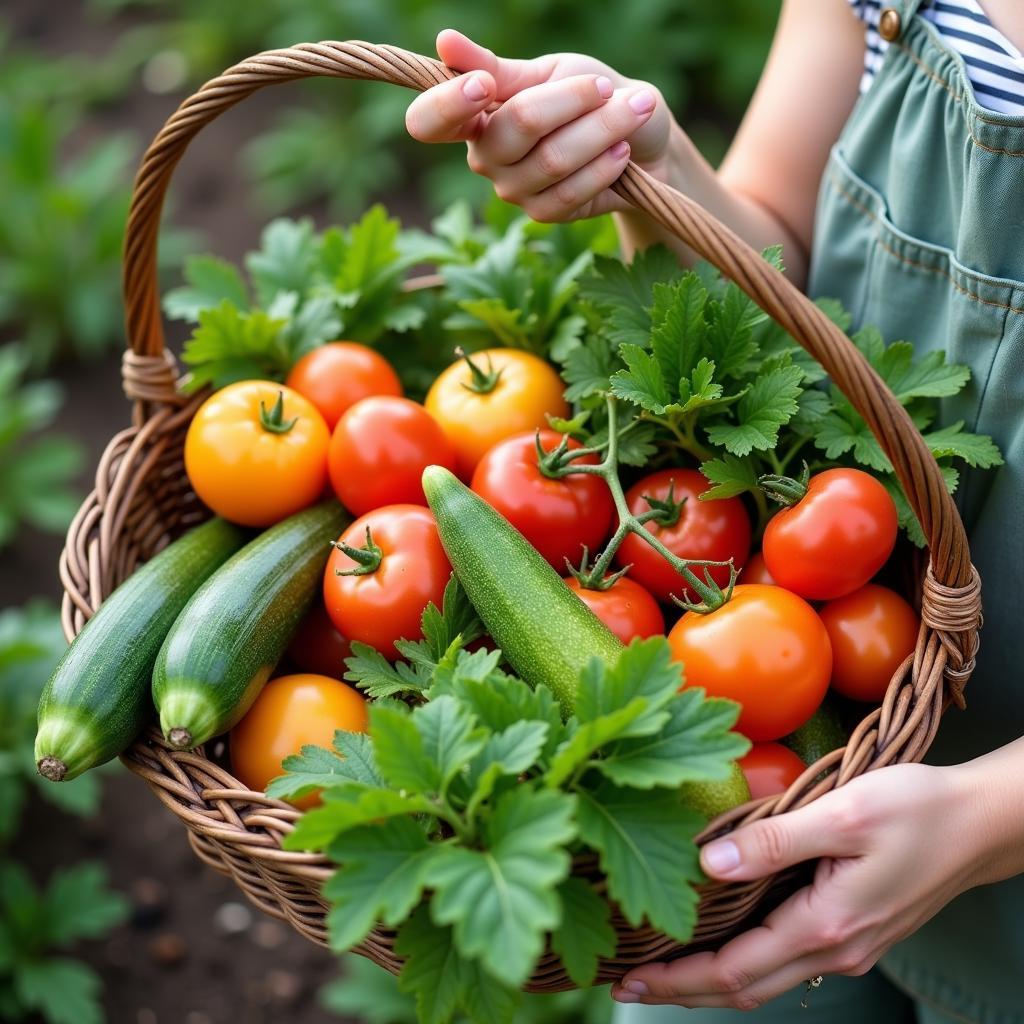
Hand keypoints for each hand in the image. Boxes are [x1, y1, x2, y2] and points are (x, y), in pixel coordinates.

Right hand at [405, 29, 672, 221]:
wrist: (637, 135)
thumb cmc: (587, 94)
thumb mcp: (546, 70)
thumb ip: (497, 66)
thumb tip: (444, 41)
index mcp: (472, 115)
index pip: (428, 122)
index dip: (448, 105)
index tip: (483, 85)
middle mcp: (484, 156)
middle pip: (515, 129)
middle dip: (571, 101)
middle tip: (605, 85)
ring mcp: (512, 189)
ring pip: (553, 160)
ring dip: (602, 130)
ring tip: (632, 110)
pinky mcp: (543, 213)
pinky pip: (571, 191)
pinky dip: (604, 165)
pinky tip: (621, 150)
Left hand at [612, 762, 987, 1009]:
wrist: (982, 822)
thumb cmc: (917, 810)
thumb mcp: (843, 813)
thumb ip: (775, 841)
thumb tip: (710, 864)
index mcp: (826, 926)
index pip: (734, 971)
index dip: (676, 979)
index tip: (628, 979)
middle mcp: (834, 949)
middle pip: (743, 988)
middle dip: (682, 989)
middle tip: (627, 981)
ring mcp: (846, 944)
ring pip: (764, 977)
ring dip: (710, 977)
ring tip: (661, 963)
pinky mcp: (851, 927)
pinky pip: (784, 958)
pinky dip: (742, 958)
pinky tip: (720, 935)